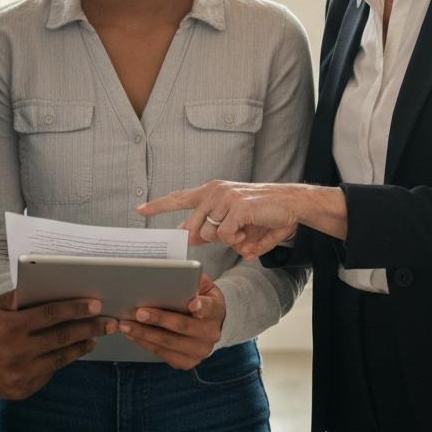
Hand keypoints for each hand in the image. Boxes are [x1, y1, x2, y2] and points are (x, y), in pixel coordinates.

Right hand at [0, 292, 116, 399]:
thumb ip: (22, 297)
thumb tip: (51, 287)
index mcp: (12, 328)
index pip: (51, 315)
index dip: (76, 309)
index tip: (96, 305)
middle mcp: (17, 353)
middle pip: (62, 338)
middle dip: (89, 329)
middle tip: (109, 323)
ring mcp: (19, 375)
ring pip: (59, 359)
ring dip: (80, 347)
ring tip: (95, 338)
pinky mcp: (20, 390)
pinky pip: (48, 374)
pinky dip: (61, 362)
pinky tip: (71, 352)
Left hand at [117, 274, 224, 369]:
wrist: (212, 324)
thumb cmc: (203, 300)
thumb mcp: (204, 286)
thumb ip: (194, 280)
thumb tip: (178, 274)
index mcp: (216, 311)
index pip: (209, 308)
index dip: (201, 307)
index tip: (192, 303)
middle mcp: (210, 334)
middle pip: (182, 327)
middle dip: (159, 319)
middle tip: (139, 312)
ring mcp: (199, 351)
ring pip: (169, 344)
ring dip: (144, 334)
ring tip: (126, 325)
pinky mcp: (187, 362)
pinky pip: (163, 354)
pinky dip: (146, 344)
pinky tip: (133, 334)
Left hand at [138, 181, 299, 258]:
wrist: (291, 204)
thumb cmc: (264, 214)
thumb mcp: (235, 223)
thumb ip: (212, 230)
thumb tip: (191, 239)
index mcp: (212, 191)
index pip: (180, 198)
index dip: (159, 205)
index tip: (140, 209)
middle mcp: (214, 190)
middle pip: (194, 227)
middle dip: (210, 238)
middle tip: (235, 234)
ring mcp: (225, 197)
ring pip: (209, 234)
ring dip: (227, 239)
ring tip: (244, 230)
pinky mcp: (237, 206)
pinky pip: (225, 235)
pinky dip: (237, 240)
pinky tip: (248, 231)